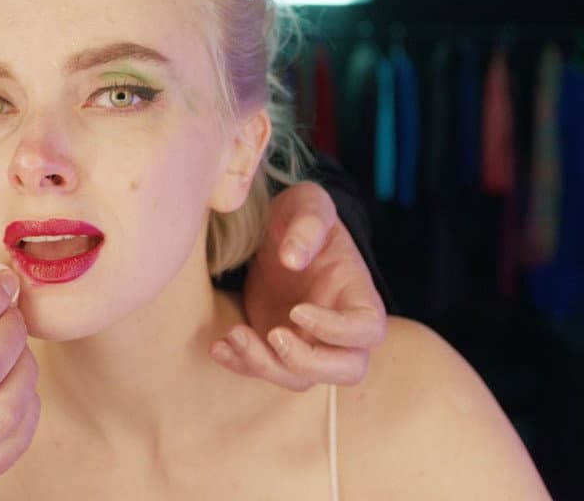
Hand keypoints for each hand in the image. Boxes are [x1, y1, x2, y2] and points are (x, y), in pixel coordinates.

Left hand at [212, 182, 385, 390]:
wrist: (275, 230)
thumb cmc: (301, 215)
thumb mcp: (308, 204)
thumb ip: (307, 224)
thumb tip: (293, 257)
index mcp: (358, 295)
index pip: (366, 329)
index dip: (337, 330)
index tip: (298, 309)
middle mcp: (340, 329)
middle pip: (346, 370)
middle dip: (309, 363)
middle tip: (274, 335)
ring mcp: (308, 341)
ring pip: (299, 378)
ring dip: (266, 366)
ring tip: (233, 335)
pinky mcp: (275, 345)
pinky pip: (264, 369)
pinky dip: (241, 364)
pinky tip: (217, 346)